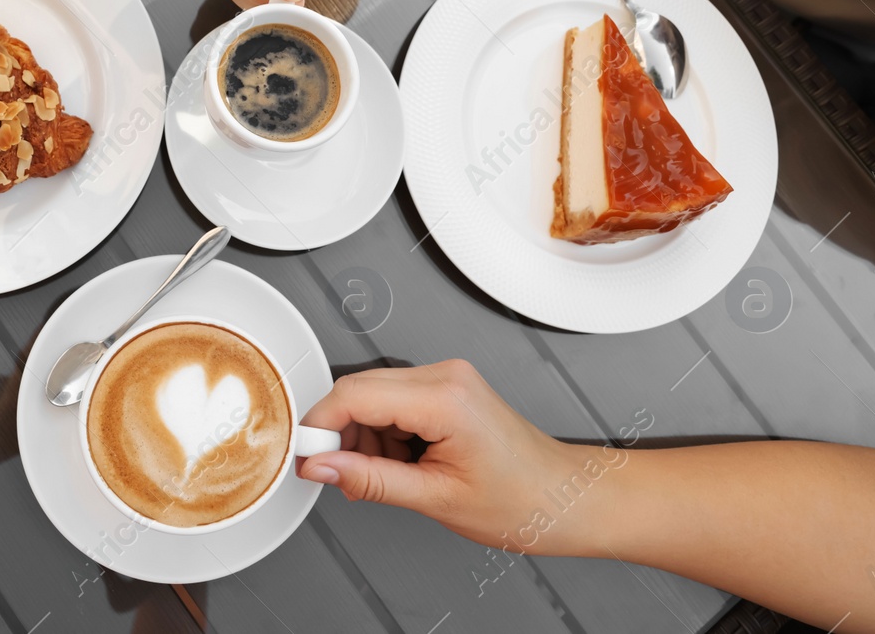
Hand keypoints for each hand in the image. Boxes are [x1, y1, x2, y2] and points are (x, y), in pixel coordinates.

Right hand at [298, 361, 606, 554]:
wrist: (567, 498)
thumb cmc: (523, 500)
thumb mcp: (436, 499)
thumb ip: (370, 480)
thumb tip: (322, 468)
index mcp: (444, 397)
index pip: (353, 395)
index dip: (320, 428)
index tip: (307, 458)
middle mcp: (445, 375)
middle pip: (358, 390)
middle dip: (341, 435)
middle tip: (341, 476)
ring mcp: (447, 378)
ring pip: (372, 396)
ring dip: (364, 437)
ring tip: (388, 477)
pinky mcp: (448, 388)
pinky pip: (394, 401)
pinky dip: (385, 434)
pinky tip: (402, 463)